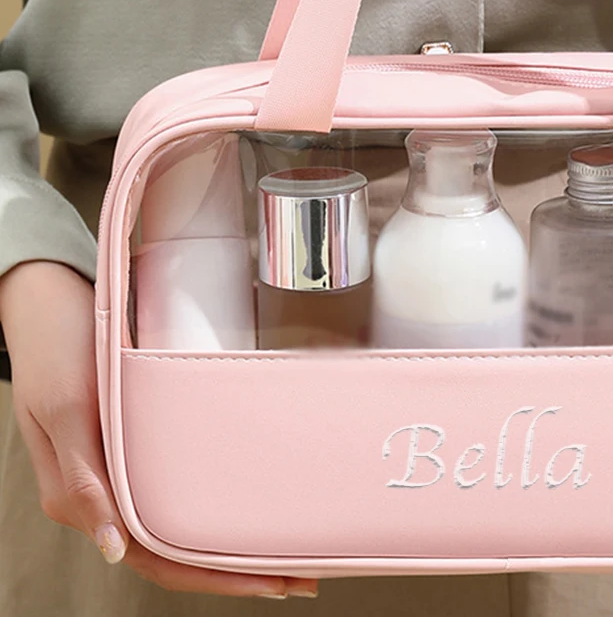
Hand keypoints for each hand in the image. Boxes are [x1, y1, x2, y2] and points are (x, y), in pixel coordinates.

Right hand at [0, 262, 318, 599]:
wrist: (46, 295)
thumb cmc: (54, 345)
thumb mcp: (67, 408)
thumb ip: (84, 481)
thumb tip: (115, 551)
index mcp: (84, 496)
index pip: (160, 560)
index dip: (217, 577)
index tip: (273, 582)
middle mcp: (104, 491)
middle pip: (177, 549)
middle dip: (238, 568)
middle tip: (301, 573)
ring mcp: (119, 466)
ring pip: (179, 521)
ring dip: (229, 537)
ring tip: (285, 543)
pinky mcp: (131, 439)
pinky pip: (174, 482)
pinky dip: (212, 498)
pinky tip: (245, 496)